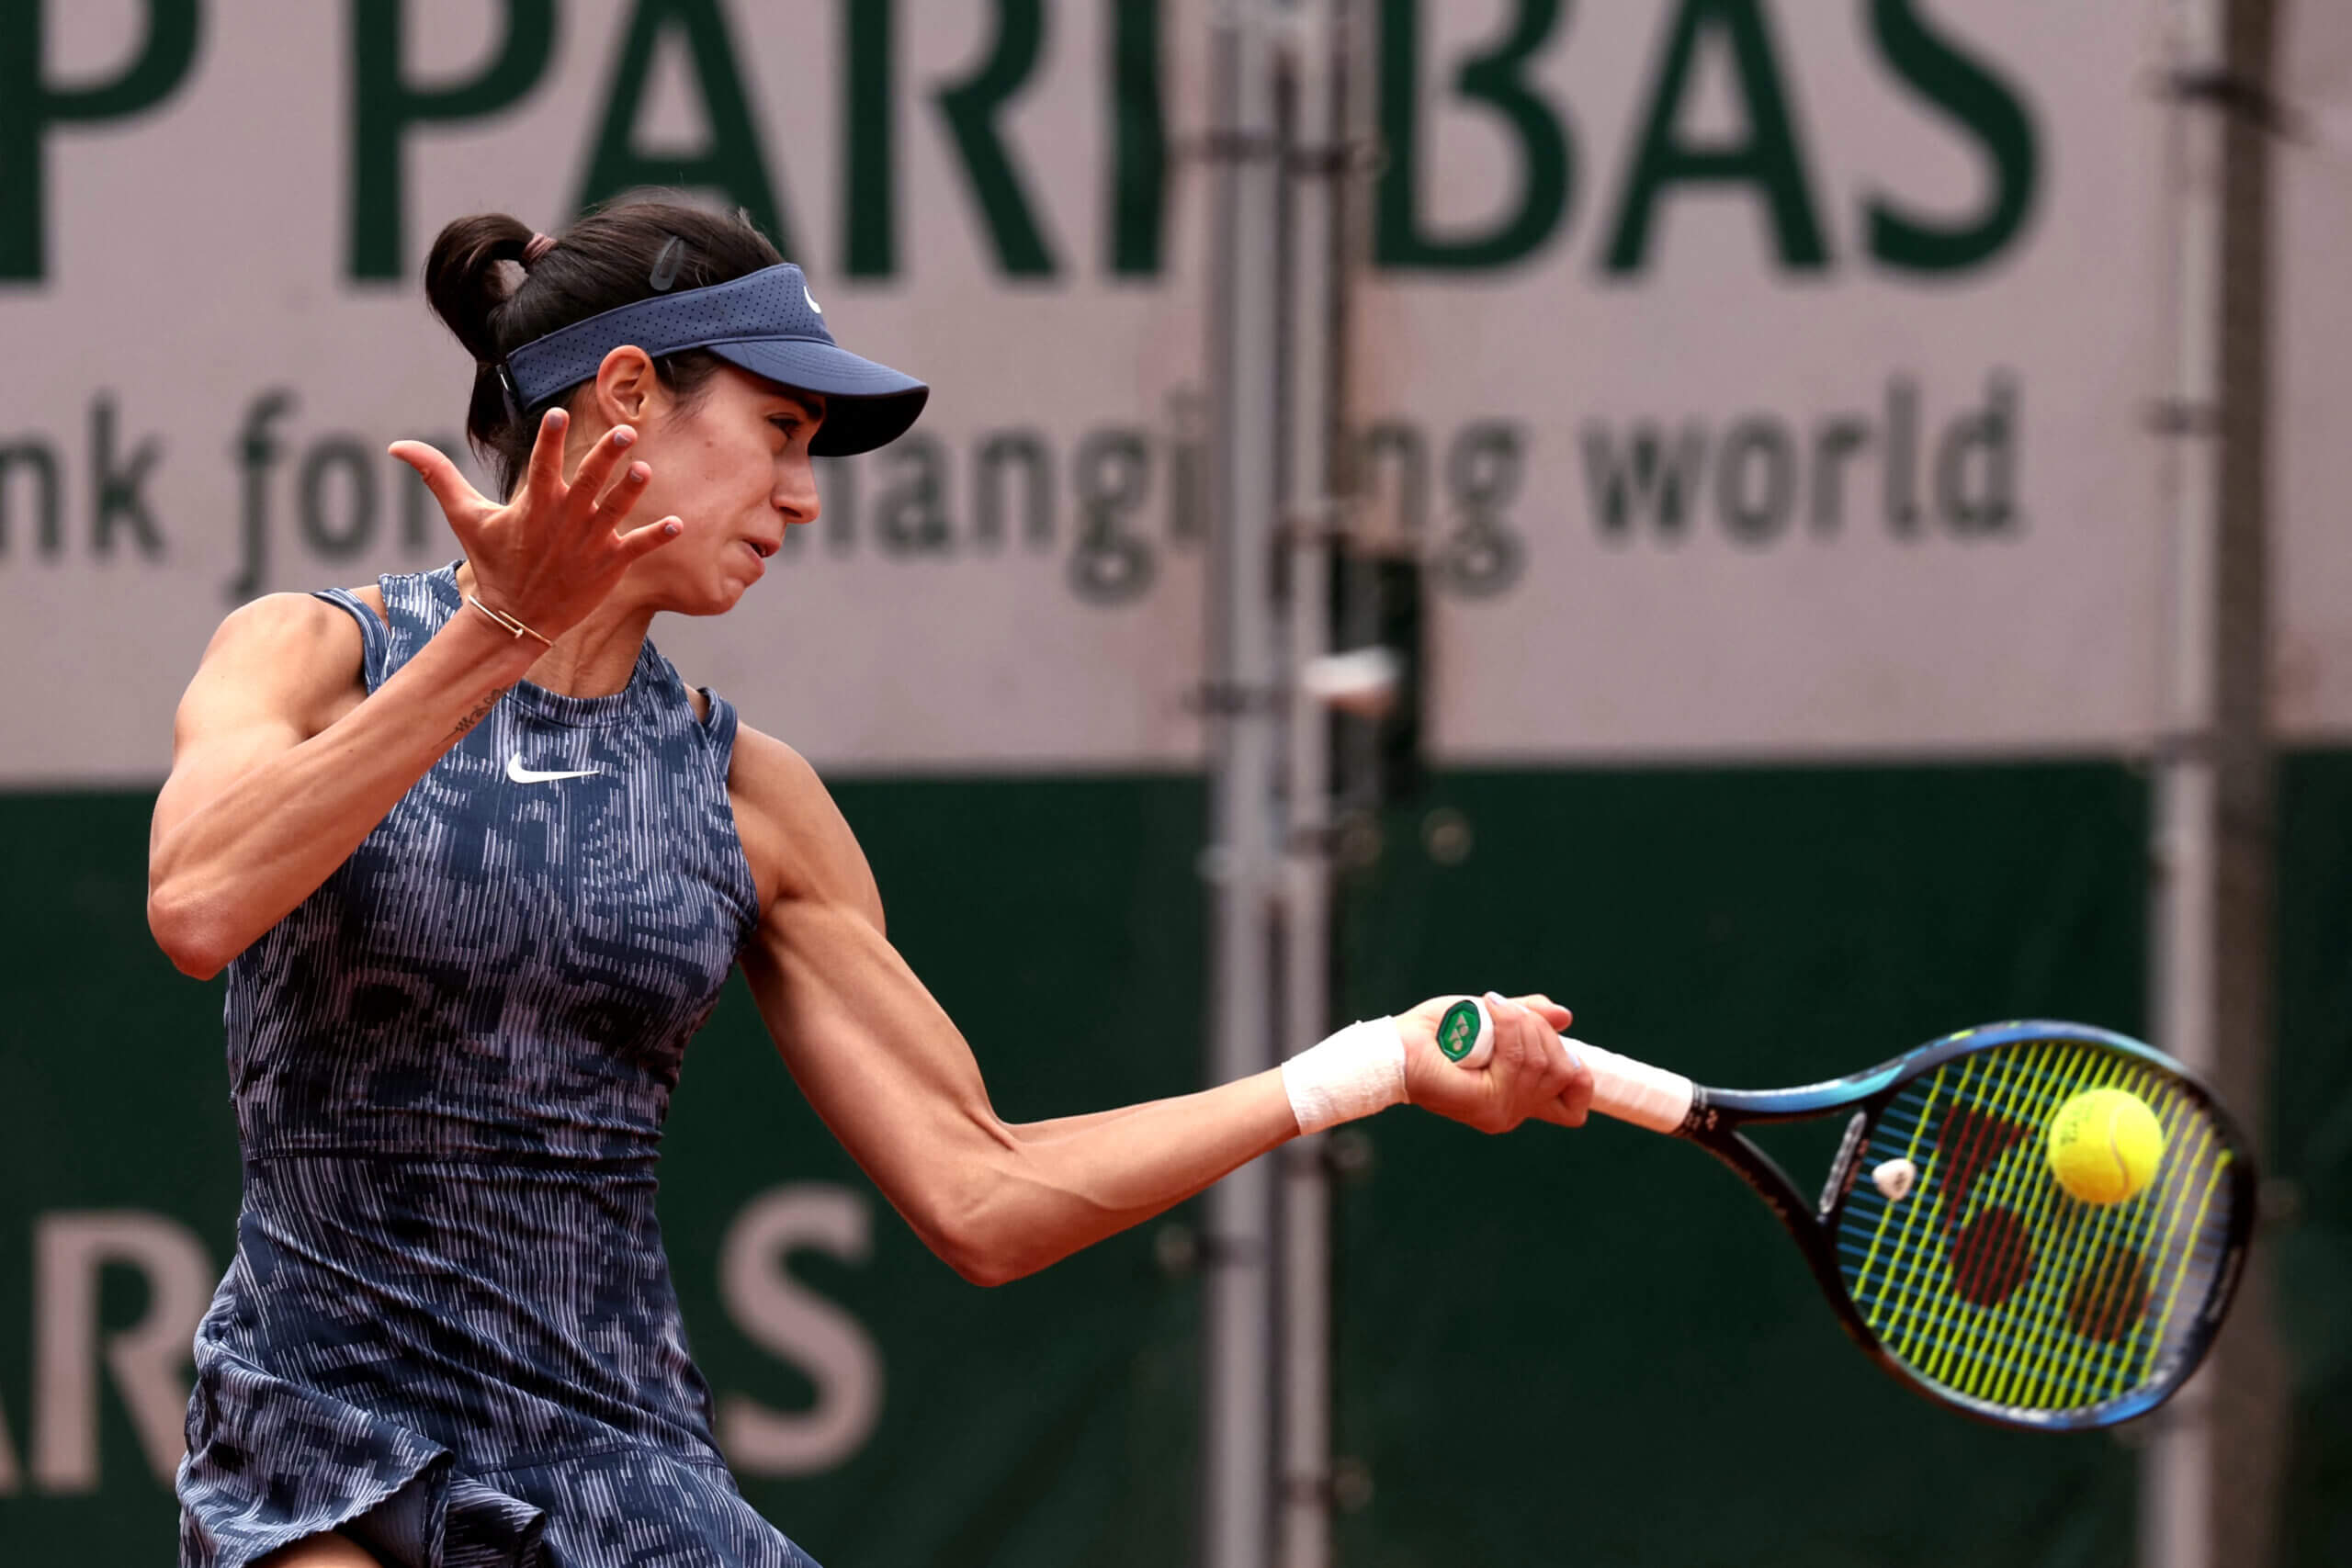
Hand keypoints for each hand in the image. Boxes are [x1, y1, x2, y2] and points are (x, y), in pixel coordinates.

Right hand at [390, 408, 681, 640]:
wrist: (517, 618)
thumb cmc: (494, 562)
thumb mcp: (465, 518)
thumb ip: (438, 476)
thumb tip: (396, 446)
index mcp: (534, 504)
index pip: (542, 464)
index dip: (549, 439)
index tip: (558, 414)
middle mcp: (564, 520)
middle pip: (587, 482)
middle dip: (604, 457)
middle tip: (624, 432)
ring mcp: (590, 542)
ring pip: (615, 510)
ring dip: (631, 492)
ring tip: (645, 471)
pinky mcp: (610, 565)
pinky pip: (638, 547)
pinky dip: (656, 536)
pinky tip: (678, 523)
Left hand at [1399, 991, 1590, 1131]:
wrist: (1397, 1045)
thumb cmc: (1437, 1033)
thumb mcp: (1492, 1018)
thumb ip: (1529, 1018)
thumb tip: (1565, 1017)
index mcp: (1519, 1098)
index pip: (1574, 1107)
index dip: (1581, 1077)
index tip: (1560, 1046)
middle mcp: (1514, 1111)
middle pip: (1563, 1070)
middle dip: (1540, 1029)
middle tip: (1503, 1011)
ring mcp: (1502, 1111)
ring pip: (1543, 1060)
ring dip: (1520, 1022)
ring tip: (1490, 1009)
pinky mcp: (1486, 1103)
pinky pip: (1517, 1058)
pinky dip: (1508, 1025)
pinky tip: (1487, 1012)